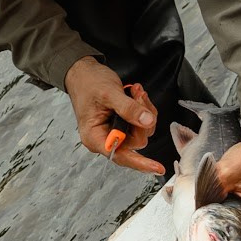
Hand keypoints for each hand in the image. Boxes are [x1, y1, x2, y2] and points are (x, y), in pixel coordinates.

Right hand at [64, 57, 160, 172]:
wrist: (83, 72)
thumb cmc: (88, 83)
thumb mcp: (109, 93)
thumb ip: (128, 108)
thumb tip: (147, 121)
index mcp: (95, 137)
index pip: (120, 156)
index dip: (140, 163)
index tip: (156, 168)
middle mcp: (105, 138)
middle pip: (135, 142)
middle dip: (142, 119)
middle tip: (138, 96)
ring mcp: (114, 132)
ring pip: (141, 131)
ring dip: (144, 111)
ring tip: (135, 92)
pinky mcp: (122, 124)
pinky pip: (141, 123)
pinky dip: (143, 109)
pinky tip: (136, 95)